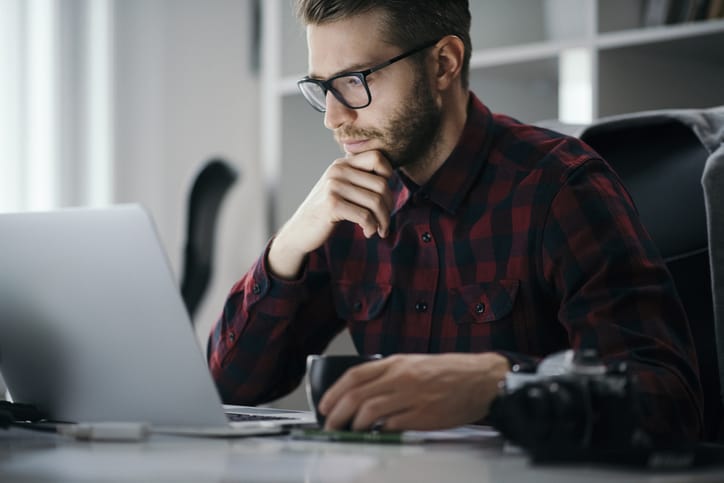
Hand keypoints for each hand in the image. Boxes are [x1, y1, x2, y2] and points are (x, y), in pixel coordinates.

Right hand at [268, 151, 393, 278]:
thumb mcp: (342, 189)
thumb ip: (359, 179)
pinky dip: (371, 227)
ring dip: (382, 220)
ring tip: (379, 230)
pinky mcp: (332, 205)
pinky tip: (368, 232)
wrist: (300, 230)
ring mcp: (333, 186)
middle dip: (389, 207)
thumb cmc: (327, 212)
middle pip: (381, 184)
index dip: (389, 175)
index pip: (378, 157)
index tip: (384, 196)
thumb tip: (391, 178)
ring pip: (375, 201)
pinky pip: (365, 215)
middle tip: (384, 222)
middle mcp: (337, 171)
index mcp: (342, 164)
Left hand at [318, 353, 509, 430]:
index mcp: (397, 363)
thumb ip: (389, 375)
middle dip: (337, 413)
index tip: (325, 404)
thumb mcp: (414, 364)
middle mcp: (400, 378)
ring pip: (370, 411)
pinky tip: (376, 435)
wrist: (481, 379)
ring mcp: (411, 397)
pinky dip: (380, 432)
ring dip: (355, 425)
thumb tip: (363, 392)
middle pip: (356, 396)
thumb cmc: (449, 372)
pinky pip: (392, 426)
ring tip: (350, 432)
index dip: (334, 391)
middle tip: (330, 425)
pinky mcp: (423, 416)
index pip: (354, 375)